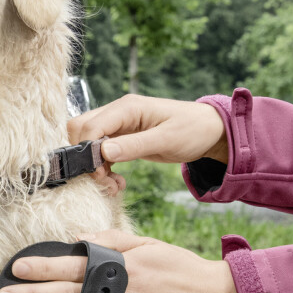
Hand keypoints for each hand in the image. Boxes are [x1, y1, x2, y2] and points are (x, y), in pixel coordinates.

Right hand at [67, 95, 227, 193]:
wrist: (211, 131)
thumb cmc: (193, 130)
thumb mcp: (166, 139)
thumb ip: (133, 146)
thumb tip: (102, 153)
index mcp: (127, 107)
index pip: (90, 126)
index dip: (87, 151)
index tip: (99, 175)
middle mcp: (118, 113)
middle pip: (81, 131)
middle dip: (86, 158)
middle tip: (104, 180)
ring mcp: (118, 125)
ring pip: (88, 142)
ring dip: (94, 166)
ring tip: (113, 184)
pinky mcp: (121, 137)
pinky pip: (100, 152)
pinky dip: (103, 168)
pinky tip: (117, 180)